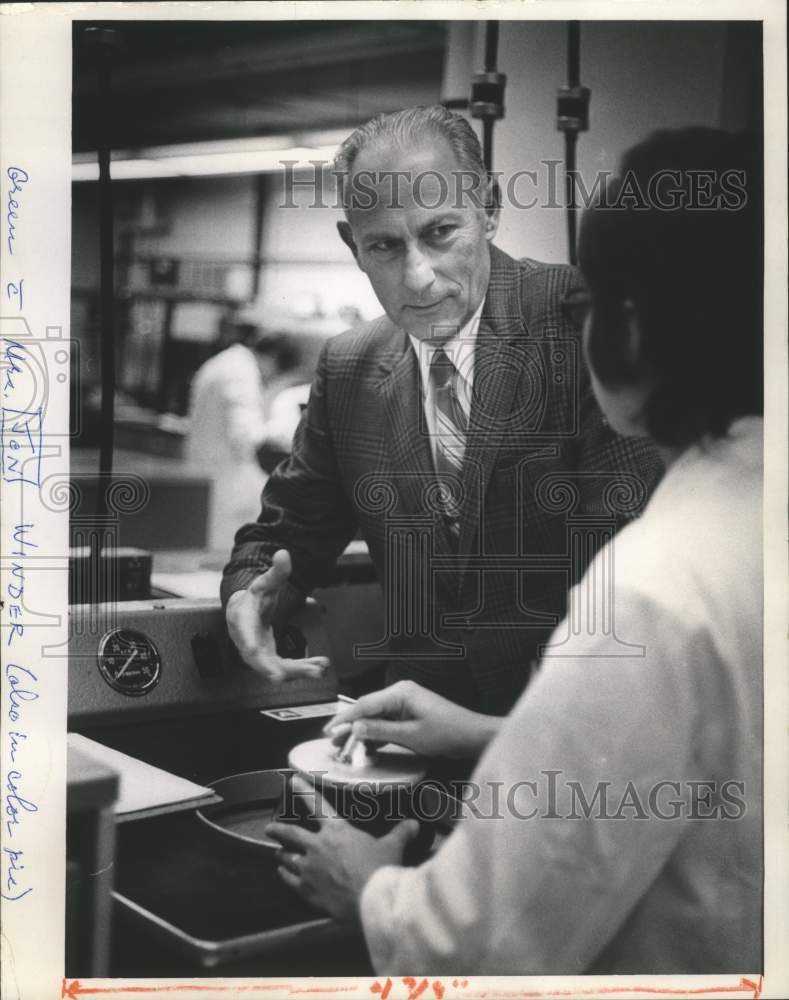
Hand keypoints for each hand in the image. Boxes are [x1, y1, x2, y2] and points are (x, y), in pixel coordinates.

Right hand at [226, 549, 328, 681]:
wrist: (244, 611)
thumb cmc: (253, 598)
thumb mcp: (265, 582)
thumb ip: (277, 570)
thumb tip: (283, 554)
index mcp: (242, 621)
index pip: (245, 635)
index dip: (250, 644)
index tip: (257, 653)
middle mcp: (247, 642)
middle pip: (261, 660)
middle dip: (279, 669)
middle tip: (300, 672)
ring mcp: (258, 654)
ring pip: (276, 668)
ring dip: (298, 671)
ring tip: (319, 669)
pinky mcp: (268, 660)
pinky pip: (285, 668)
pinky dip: (302, 669)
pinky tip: (318, 666)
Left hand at [266, 775, 418, 922]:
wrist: (370, 901)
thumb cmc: (380, 870)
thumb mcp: (392, 847)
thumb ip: (400, 833)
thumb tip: (413, 824)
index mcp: (337, 831)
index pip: (318, 805)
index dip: (304, 791)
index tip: (293, 781)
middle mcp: (318, 847)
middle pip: (292, 833)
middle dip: (279, 829)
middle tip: (270, 827)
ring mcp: (309, 869)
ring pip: (287, 858)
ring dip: (281, 855)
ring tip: (276, 854)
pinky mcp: (307, 890)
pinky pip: (289, 880)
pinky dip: (284, 876)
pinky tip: (281, 875)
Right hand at [324, 680, 501, 758]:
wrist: (472, 736)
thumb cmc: (447, 732)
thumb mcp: (410, 735)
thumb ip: (381, 731)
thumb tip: (355, 728)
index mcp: (400, 693)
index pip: (364, 705)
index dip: (344, 718)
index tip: (329, 730)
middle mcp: (400, 693)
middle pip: (367, 709)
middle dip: (350, 726)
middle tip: (333, 741)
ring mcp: (405, 703)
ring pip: (375, 717)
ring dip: (361, 732)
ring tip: (344, 745)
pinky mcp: (409, 714)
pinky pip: (386, 723)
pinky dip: (376, 734)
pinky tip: (366, 746)